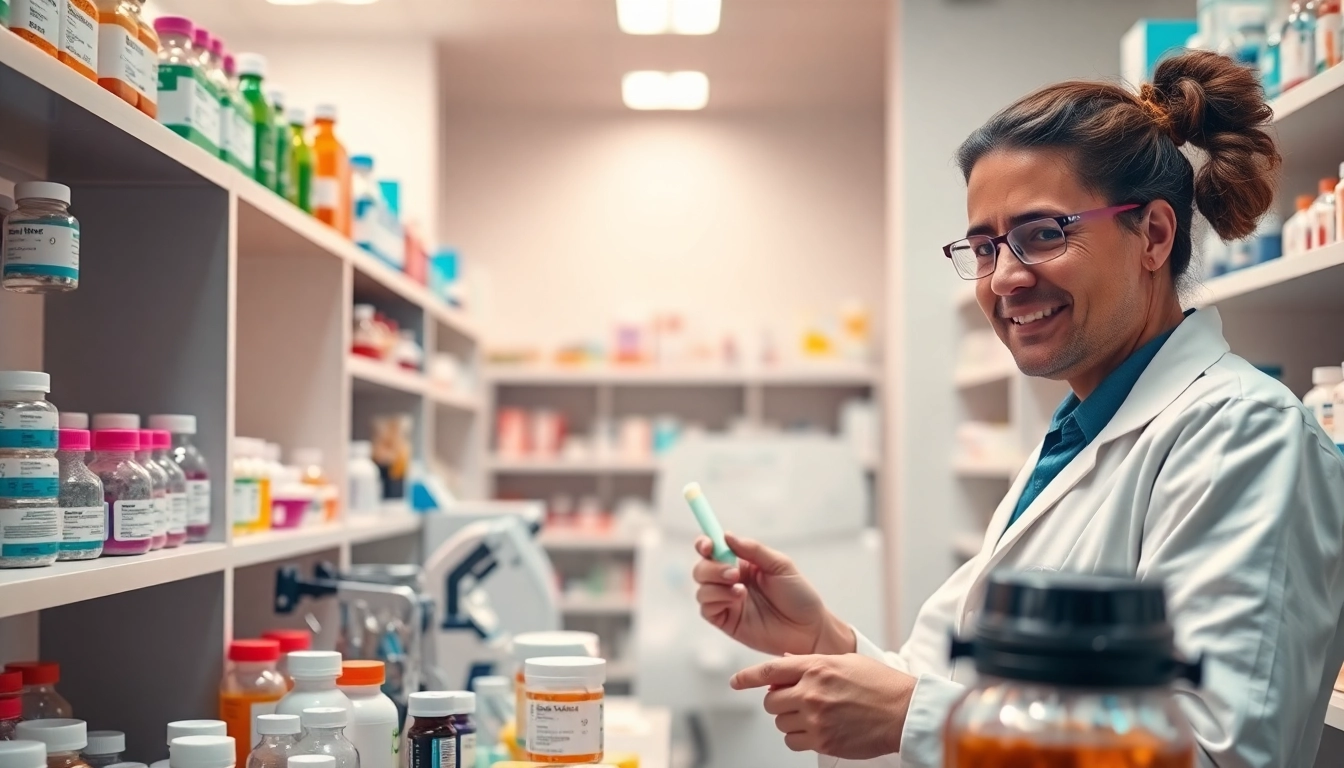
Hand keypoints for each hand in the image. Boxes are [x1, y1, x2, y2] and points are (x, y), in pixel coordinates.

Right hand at [692, 533, 853, 656]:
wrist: (809, 629)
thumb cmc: (799, 595)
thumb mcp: (780, 565)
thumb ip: (753, 550)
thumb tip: (726, 535)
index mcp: (742, 563)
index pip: (713, 550)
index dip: (704, 544)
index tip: (707, 544)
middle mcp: (730, 581)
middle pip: (702, 568)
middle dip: (712, 567)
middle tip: (734, 572)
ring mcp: (726, 602)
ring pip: (701, 588)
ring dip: (716, 584)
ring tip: (741, 589)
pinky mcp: (725, 621)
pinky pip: (706, 608)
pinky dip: (717, 599)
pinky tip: (737, 599)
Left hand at [731, 654, 914, 758]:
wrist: (904, 711)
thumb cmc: (880, 685)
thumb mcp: (844, 661)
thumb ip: (812, 663)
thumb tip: (785, 664)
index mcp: (816, 667)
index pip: (769, 671)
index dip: (747, 677)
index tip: (736, 682)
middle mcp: (812, 692)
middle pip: (771, 701)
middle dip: (779, 702)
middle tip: (796, 700)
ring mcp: (816, 718)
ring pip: (780, 723)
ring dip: (791, 720)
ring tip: (814, 715)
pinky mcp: (823, 741)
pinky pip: (793, 742)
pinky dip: (800, 737)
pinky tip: (817, 729)